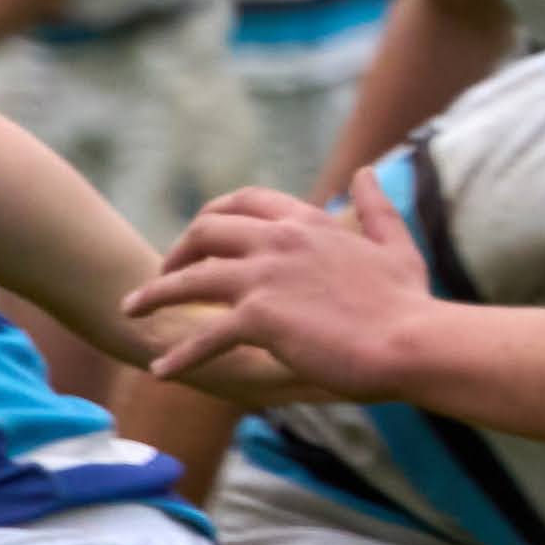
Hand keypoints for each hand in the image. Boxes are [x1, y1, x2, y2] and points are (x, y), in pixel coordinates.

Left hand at [125, 178, 433, 397]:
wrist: (414, 341)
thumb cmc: (407, 302)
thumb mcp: (393, 244)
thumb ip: (374, 208)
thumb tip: (364, 172)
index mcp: (306, 223)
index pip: (245, 202)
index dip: (214, 216)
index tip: (198, 237)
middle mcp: (278, 241)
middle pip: (205, 232)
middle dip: (175, 251)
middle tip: (158, 274)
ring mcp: (264, 276)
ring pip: (190, 280)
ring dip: (154, 295)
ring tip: (130, 312)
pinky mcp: (259, 317)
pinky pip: (204, 336)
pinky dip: (180, 355)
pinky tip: (161, 372)